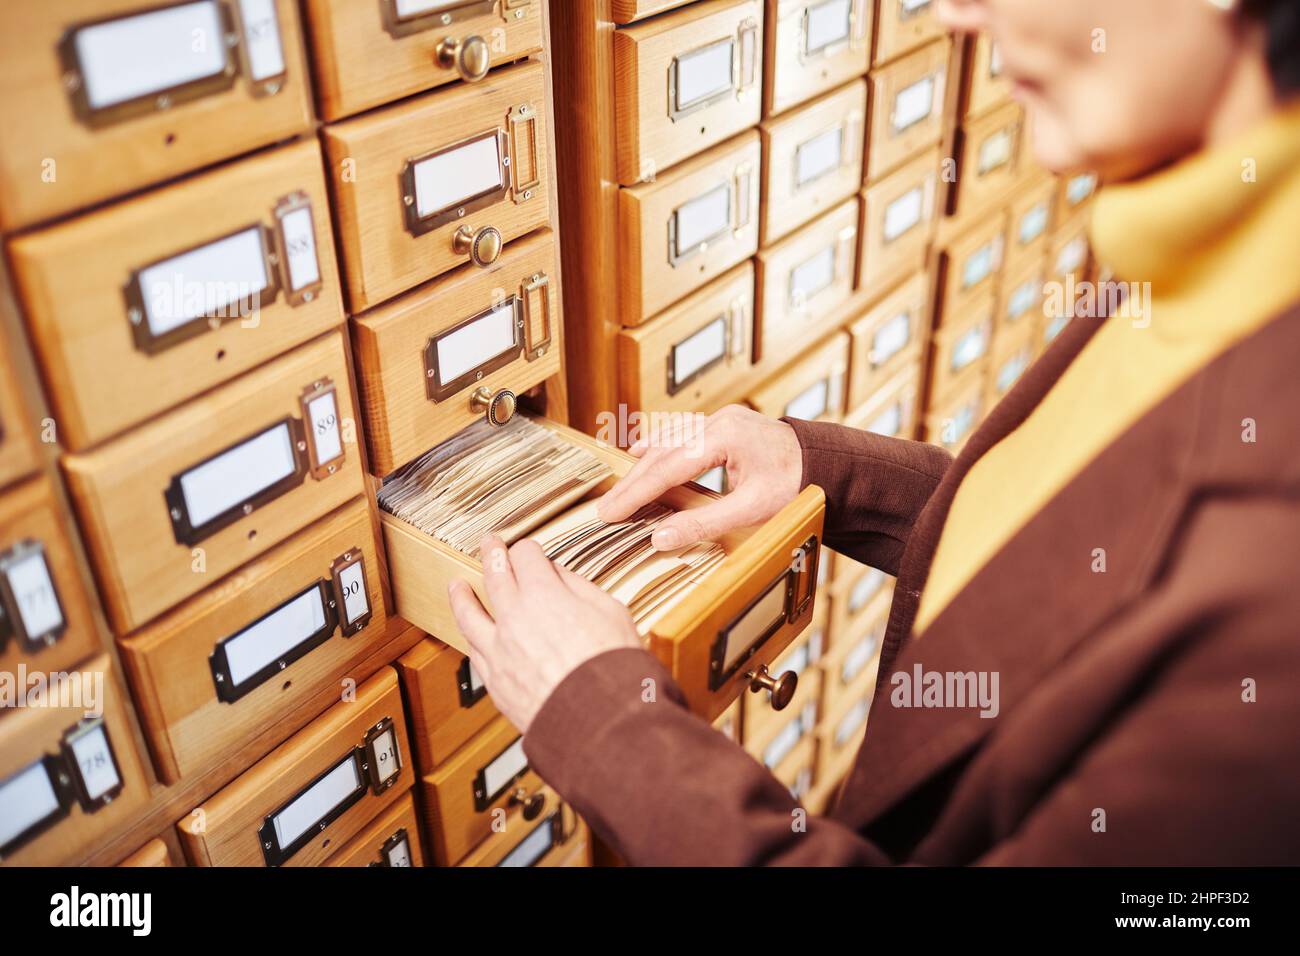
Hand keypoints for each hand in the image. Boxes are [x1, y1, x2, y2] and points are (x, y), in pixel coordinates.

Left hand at [447, 534, 641, 732]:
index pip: (526, 556)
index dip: (528, 549)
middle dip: (491, 554)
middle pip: (494, 575)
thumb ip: (579, 588)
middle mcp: (515, 618)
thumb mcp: (610, 611)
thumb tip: (559, 575)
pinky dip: (470, 636)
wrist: (601, 720)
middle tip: (488, 544)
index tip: (529, 550)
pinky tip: (470, 633)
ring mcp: (500, 650)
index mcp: (545, 595)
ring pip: (469, 614)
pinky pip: (473, 651)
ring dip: (462, 595)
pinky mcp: (496, 680)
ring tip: (456, 586)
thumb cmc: (613, 668)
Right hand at [597, 405, 802, 550]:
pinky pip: (681, 435)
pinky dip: (660, 450)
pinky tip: (642, 454)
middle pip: (661, 454)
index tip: (611, 513)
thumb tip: (661, 538)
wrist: (826, 463)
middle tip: (607, 509)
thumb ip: (703, 523)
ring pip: (668, 442)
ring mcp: (721, 419)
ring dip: (643, 467)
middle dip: (632, 484)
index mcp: (724, 437)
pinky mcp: (724, 424)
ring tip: (619, 490)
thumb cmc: (796, 484)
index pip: (666, 470)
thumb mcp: (752, 510)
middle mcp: (718, 422)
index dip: (635, 494)